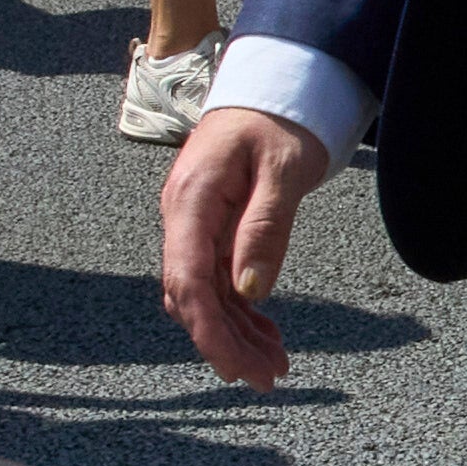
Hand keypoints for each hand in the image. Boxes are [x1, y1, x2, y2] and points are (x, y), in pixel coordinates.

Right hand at [160, 101, 333, 388]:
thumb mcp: (283, 169)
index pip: (187, 280)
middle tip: (270, 378)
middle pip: (192, 297)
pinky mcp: (212, 232)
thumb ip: (266, 227)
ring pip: (206, 296)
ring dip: (237, 334)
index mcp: (191, 201)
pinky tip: (267, 336)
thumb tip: (251, 291)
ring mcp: (195, 227)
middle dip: (227, 343)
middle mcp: (183, 218)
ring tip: (275, 366)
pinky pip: (219, 282)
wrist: (272, 87)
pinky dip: (243, 312)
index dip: (208, 330)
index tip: (236, 367)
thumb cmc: (277, 120)